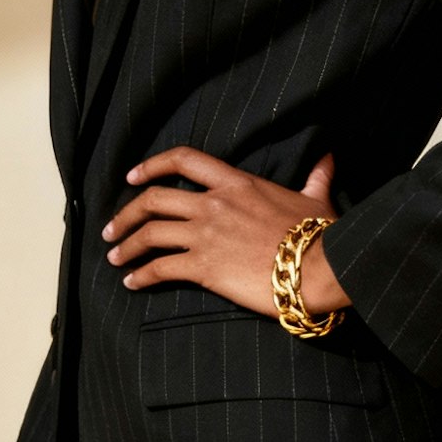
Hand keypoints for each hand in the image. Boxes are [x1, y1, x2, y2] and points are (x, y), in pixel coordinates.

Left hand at [102, 149, 346, 316]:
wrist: (320, 266)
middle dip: (126, 213)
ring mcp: (206, 234)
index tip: (133, 177)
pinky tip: (133, 283)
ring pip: (149, 234)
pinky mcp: (204, 267)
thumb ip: (315, 177)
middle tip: (113, 229)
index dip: (152, 165)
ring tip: (115, 258)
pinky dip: (141, 276)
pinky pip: (160, 269)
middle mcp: (214, 203)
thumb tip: (328, 158)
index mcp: (237, 183)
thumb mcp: (315, 199)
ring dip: (126, 246)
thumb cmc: (321, 234)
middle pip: (153, 199)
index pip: (185, 160)